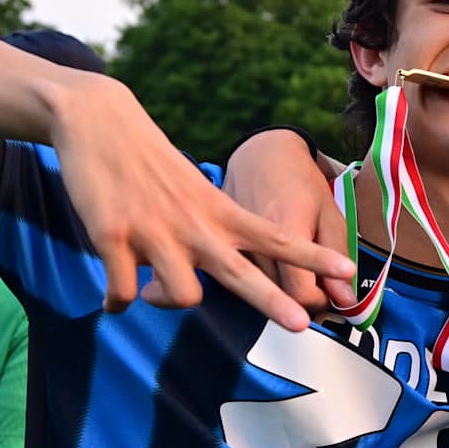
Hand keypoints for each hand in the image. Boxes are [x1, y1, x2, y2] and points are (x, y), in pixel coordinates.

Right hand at [47, 81, 355, 328]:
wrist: (100, 123)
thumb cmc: (152, 166)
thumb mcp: (195, 193)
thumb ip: (211, 236)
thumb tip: (216, 279)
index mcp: (220, 213)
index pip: (277, 237)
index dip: (313, 256)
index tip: (348, 271)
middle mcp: (196, 225)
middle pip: (242, 272)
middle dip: (272, 300)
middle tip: (301, 324)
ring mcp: (156, 232)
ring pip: (181, 296)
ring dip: (164, 301)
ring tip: (149, 289)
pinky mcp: (113, 236)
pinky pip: (123, 293)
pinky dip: (117, 302)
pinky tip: (113, 299)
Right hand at [222, 130, 353, 316]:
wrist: (261, 153)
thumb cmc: (301, 181)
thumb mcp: (330, 213)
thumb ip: (338, 256)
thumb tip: (345, 299)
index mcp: (287, 228)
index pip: (301, 292)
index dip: (319, 301)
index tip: (327, 294)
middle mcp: (253, 238)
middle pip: (276, 295)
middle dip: (298, 300)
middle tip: (312, 289)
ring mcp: (228, 241)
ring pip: (253, 289)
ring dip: (276, 290)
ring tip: (292, 273)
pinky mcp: (213, 242)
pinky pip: (236, 275)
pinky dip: (255, 278)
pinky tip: (267, 266)